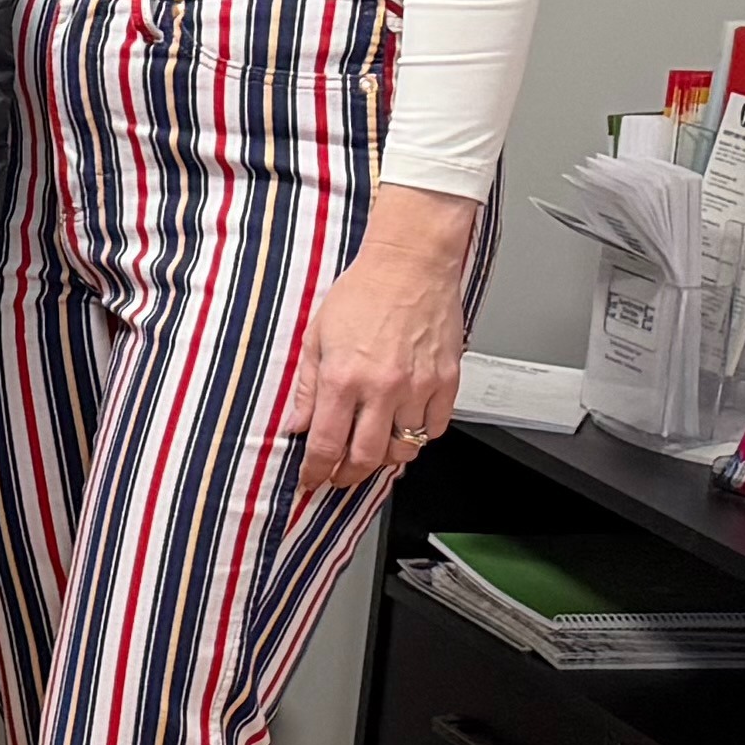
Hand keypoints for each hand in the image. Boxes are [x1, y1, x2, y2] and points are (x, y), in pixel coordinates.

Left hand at [286, 194, 478, 494]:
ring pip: (405, 449)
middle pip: (367, 457)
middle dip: (348, 476)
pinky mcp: (447, 381)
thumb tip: (297, 426)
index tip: (311, 480)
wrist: (409, 264)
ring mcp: (419, 387)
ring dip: (385, 458)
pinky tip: (405, 429)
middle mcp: (382, 388)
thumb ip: (306, 388)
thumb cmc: (363, 292)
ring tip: (372, 452)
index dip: (316, 472)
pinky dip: (420, 437)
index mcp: (343, 378)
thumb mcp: (317, 338)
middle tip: (339, 477)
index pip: (327, 445)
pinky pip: (436, 429)